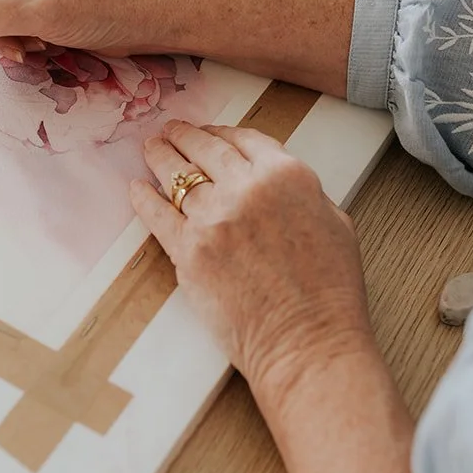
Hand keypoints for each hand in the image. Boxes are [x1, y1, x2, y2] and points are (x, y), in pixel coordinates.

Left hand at [131, 120, 376, 400]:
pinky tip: (136, 188)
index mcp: (287, 175)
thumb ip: (304, 195)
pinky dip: (143, 198)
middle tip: (171, 131)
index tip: (211, 133)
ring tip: (151, 148)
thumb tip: (279, 188)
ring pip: (177, 176)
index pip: (245, 139)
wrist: (307, 342)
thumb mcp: (335, 223)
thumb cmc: (329, 292)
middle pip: (206, 149)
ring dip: (160, 157)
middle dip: (185, 136)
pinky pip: (157, 215)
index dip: (222, 132)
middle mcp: (247, 188)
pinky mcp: (188, 251)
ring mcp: (213, 219)